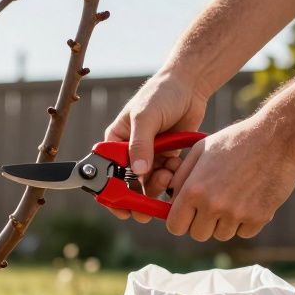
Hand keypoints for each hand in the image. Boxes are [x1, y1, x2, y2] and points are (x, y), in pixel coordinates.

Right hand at [103, 69, 207, 222]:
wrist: (189, 86)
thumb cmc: (161, 94)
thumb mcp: (145, 117)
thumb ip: (140, 145)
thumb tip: (136, 172)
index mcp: (115, 141)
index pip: (105, 171)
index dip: (109, 192)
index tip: (120, 206)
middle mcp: (129, 152)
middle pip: (126, 185)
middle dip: (136, 198)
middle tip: (144, 208)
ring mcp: (149, 156)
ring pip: (148, 184)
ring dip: (157, 185)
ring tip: (167, 173)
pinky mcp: (166, 158)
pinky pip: (166, 177)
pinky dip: (172, 177)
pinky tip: (177, 164)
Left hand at [166, 118, 294, 240]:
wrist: (278, 138)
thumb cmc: (236, 141)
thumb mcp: (200, 151)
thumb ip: (181, 178)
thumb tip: (171, 200)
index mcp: (194, 189)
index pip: (175, 226)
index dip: (179, 221)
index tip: (187, 214)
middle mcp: (213, 205)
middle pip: (198, 234)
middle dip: (201, 223)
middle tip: (211, 205)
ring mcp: (237, 214)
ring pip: (222, 235)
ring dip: (224, 222)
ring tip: (233, 197)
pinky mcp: (259, 218)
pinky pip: (244, 232)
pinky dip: (245, 222)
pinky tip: (250, 199)